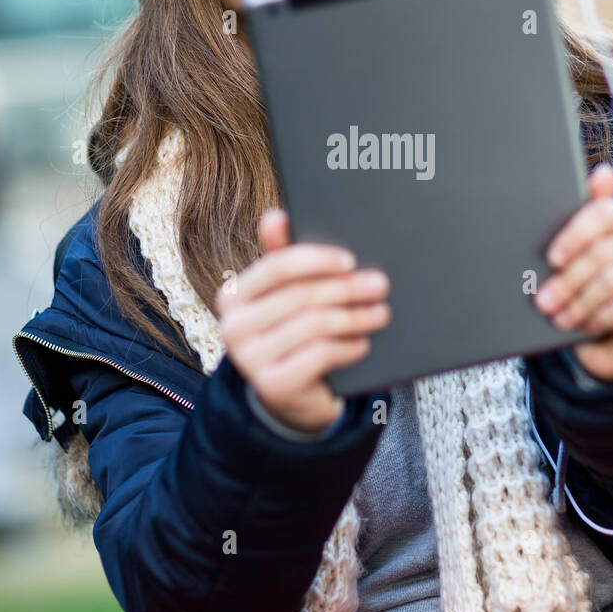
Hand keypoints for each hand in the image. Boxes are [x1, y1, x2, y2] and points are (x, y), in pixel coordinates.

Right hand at [213, 210, 390, 433]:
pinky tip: (363, 343)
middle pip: (301, 296)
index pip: (277, 266)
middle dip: (346, 288)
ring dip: (355, 317)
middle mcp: (232, 327)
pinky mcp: (273, 386)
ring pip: (314, 325)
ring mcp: (250, 360)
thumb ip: (282, 256)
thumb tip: (275, 216)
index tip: (350, 260)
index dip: (317, 260)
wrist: (291, 396)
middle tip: (380, 285)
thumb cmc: (291, 332)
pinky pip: (320, 355)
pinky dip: (348, 347)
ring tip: (380, 313)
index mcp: (232, 295)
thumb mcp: (285, 296)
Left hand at [534, 164, 612, 382]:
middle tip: (544, 300)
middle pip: (604, 251)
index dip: (576, 233)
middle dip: (568, 279)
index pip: (607, 213)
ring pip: (612, 280)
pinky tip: (587, 326)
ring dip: (579, 303)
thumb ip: (587, 217)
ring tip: (562, 316)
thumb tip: (603, 172)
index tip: (552, 257)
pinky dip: (598, 319)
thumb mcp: (581, 256)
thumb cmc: (592, 292)